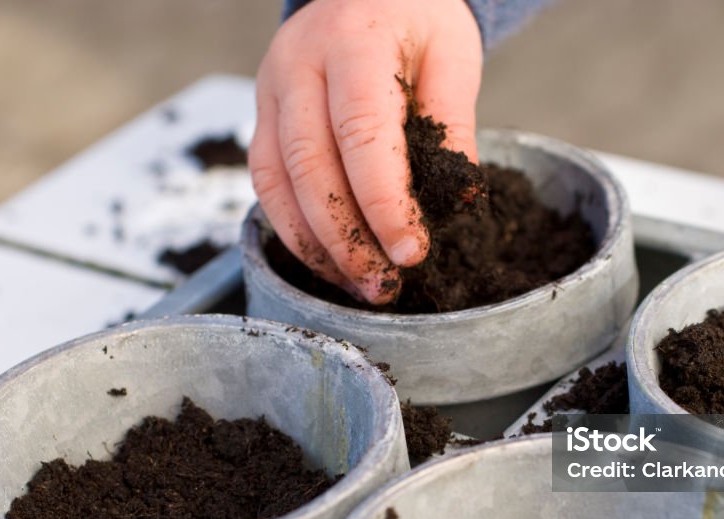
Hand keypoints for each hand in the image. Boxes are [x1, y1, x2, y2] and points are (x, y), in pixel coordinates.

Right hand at [250, 0, 482, 303]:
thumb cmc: (416, 18)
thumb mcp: (451, 57)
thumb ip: (452, 126)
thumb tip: (461, 204)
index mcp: (354, 43)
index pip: (362, 136)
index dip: (384, 203)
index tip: (411, 252)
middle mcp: (298, 66)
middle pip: (310, 168)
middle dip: (347, 240)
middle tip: (384, 286)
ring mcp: (271, 91)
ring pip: (276, 184)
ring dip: (316, 246)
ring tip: (359, 286)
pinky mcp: (262, 117)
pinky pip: (266, 184)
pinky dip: (295, 229)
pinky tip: (330, 260)